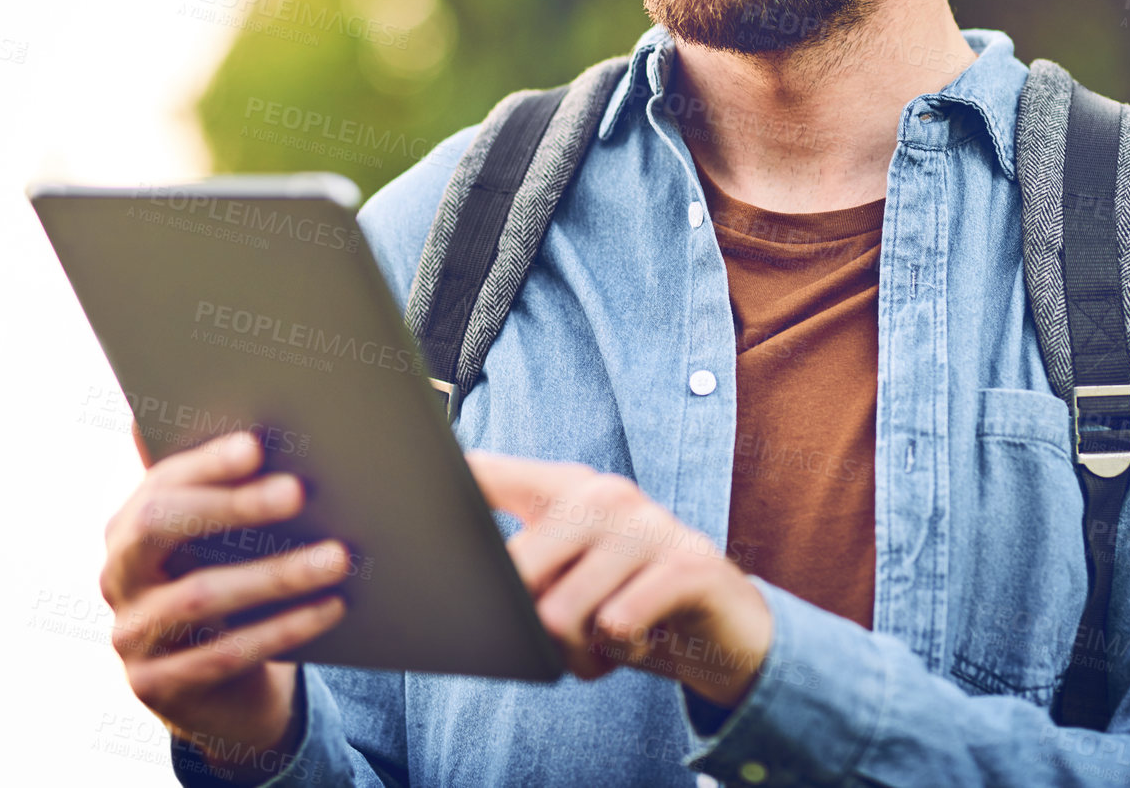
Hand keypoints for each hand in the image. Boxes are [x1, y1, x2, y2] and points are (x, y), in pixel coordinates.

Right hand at [100, 429, 349, 783]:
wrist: (220, 691)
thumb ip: (226, 488)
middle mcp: (117, 575)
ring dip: (275, 572)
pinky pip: (223, 653)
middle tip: (299, 491)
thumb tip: (264, 425)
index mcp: (130, 525)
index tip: (257, 444)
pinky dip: (283, 628)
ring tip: (339, 555)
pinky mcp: (154, 686)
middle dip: (230, 505)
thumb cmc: (233, 587)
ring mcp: (130, 634)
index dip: (205, 462)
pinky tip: (332, 606)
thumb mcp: (224, 541)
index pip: (160, 483)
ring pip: (199, 596)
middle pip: (159, 527)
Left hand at [467, 452, 772, 707]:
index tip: (404, 479)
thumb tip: (454, 590)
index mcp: (565, 489)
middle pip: (515, 572)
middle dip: (531, 630)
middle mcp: (604, 495)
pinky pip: (619, 625)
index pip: (486, 474)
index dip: (444, 478)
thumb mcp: (569, 581)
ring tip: (606, 646)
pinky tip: (641, 641)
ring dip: (580, 655)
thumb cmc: (627, 603)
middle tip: (568, 642)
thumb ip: (517, 572)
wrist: (724, 628)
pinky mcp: (688, 563)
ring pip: (563, 614)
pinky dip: (621, 654)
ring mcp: (649, 524)